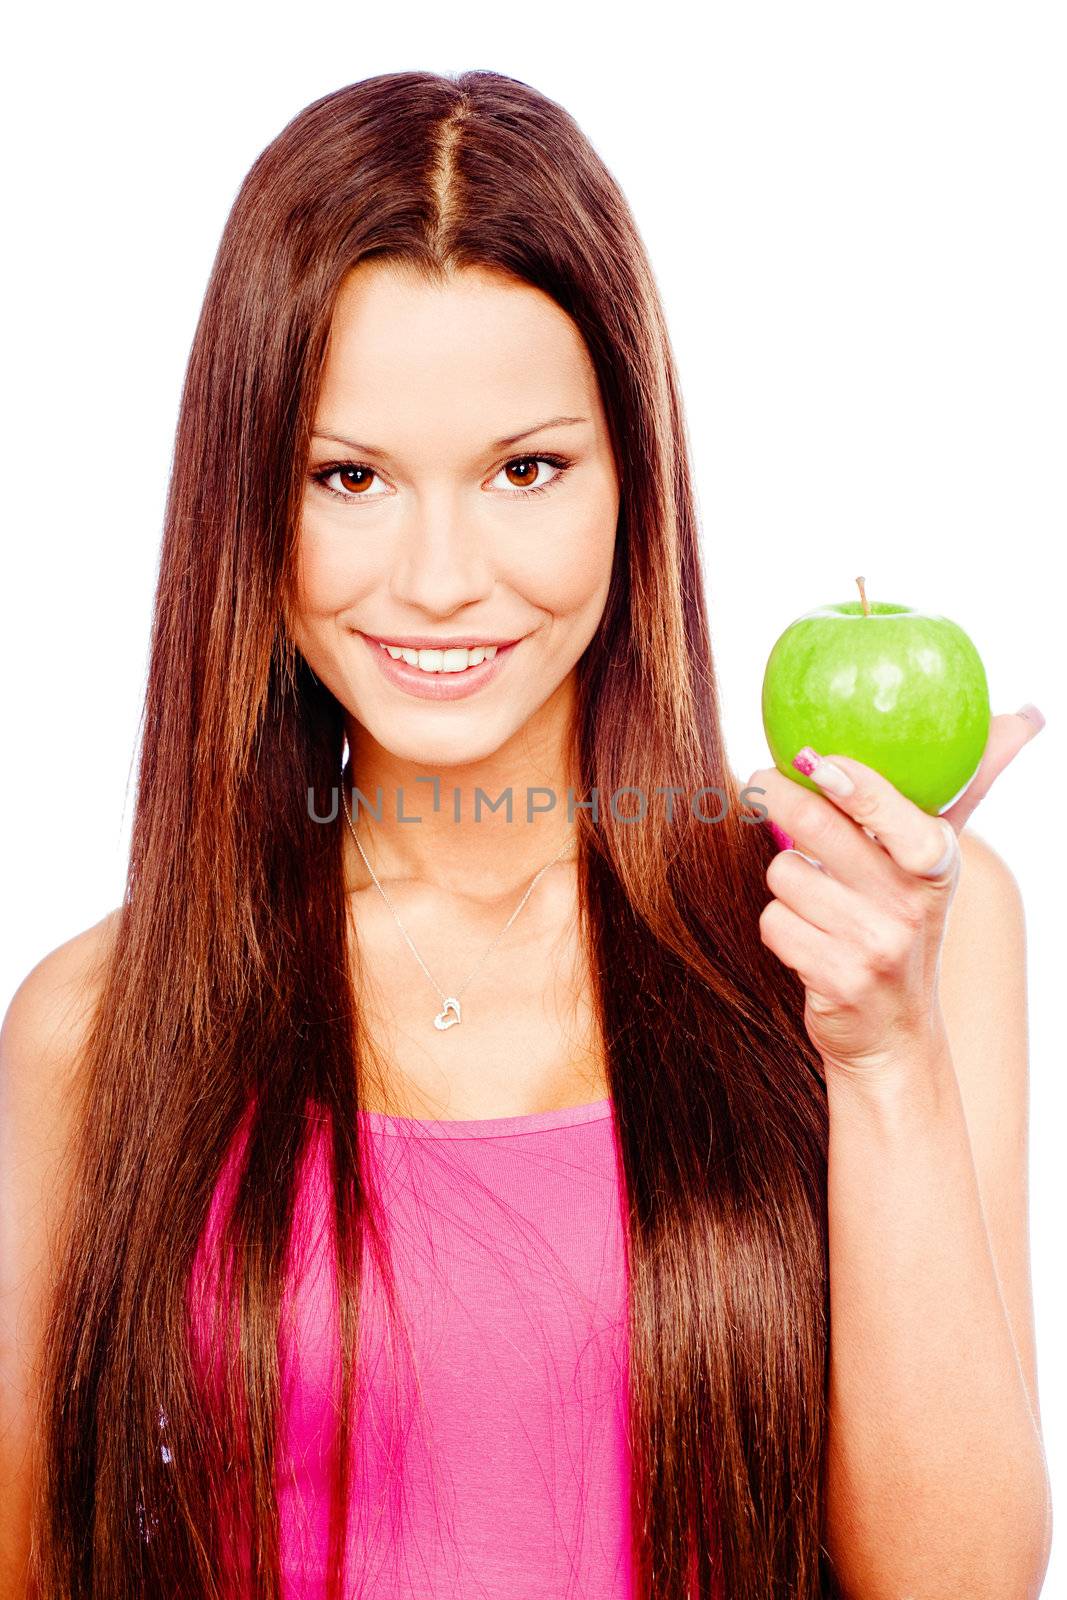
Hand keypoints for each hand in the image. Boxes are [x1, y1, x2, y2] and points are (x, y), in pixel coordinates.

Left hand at [746, 708, 1044, 1074]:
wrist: (894, 1030)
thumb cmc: (906, 919)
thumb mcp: (938, 859)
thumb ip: (972, 783)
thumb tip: (1028, 714)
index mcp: (936, 863)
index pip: (896, 812)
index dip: (858, 786)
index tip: (822, 761)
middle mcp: (909, 903)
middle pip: (817, 827)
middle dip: (777, 796)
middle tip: (763, 781)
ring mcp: (873, 944)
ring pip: (785, 873)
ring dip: (786, 879)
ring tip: (815, 896)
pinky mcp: (834, 978)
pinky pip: (773, 921)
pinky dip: (779, 925)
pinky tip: (807, 938)